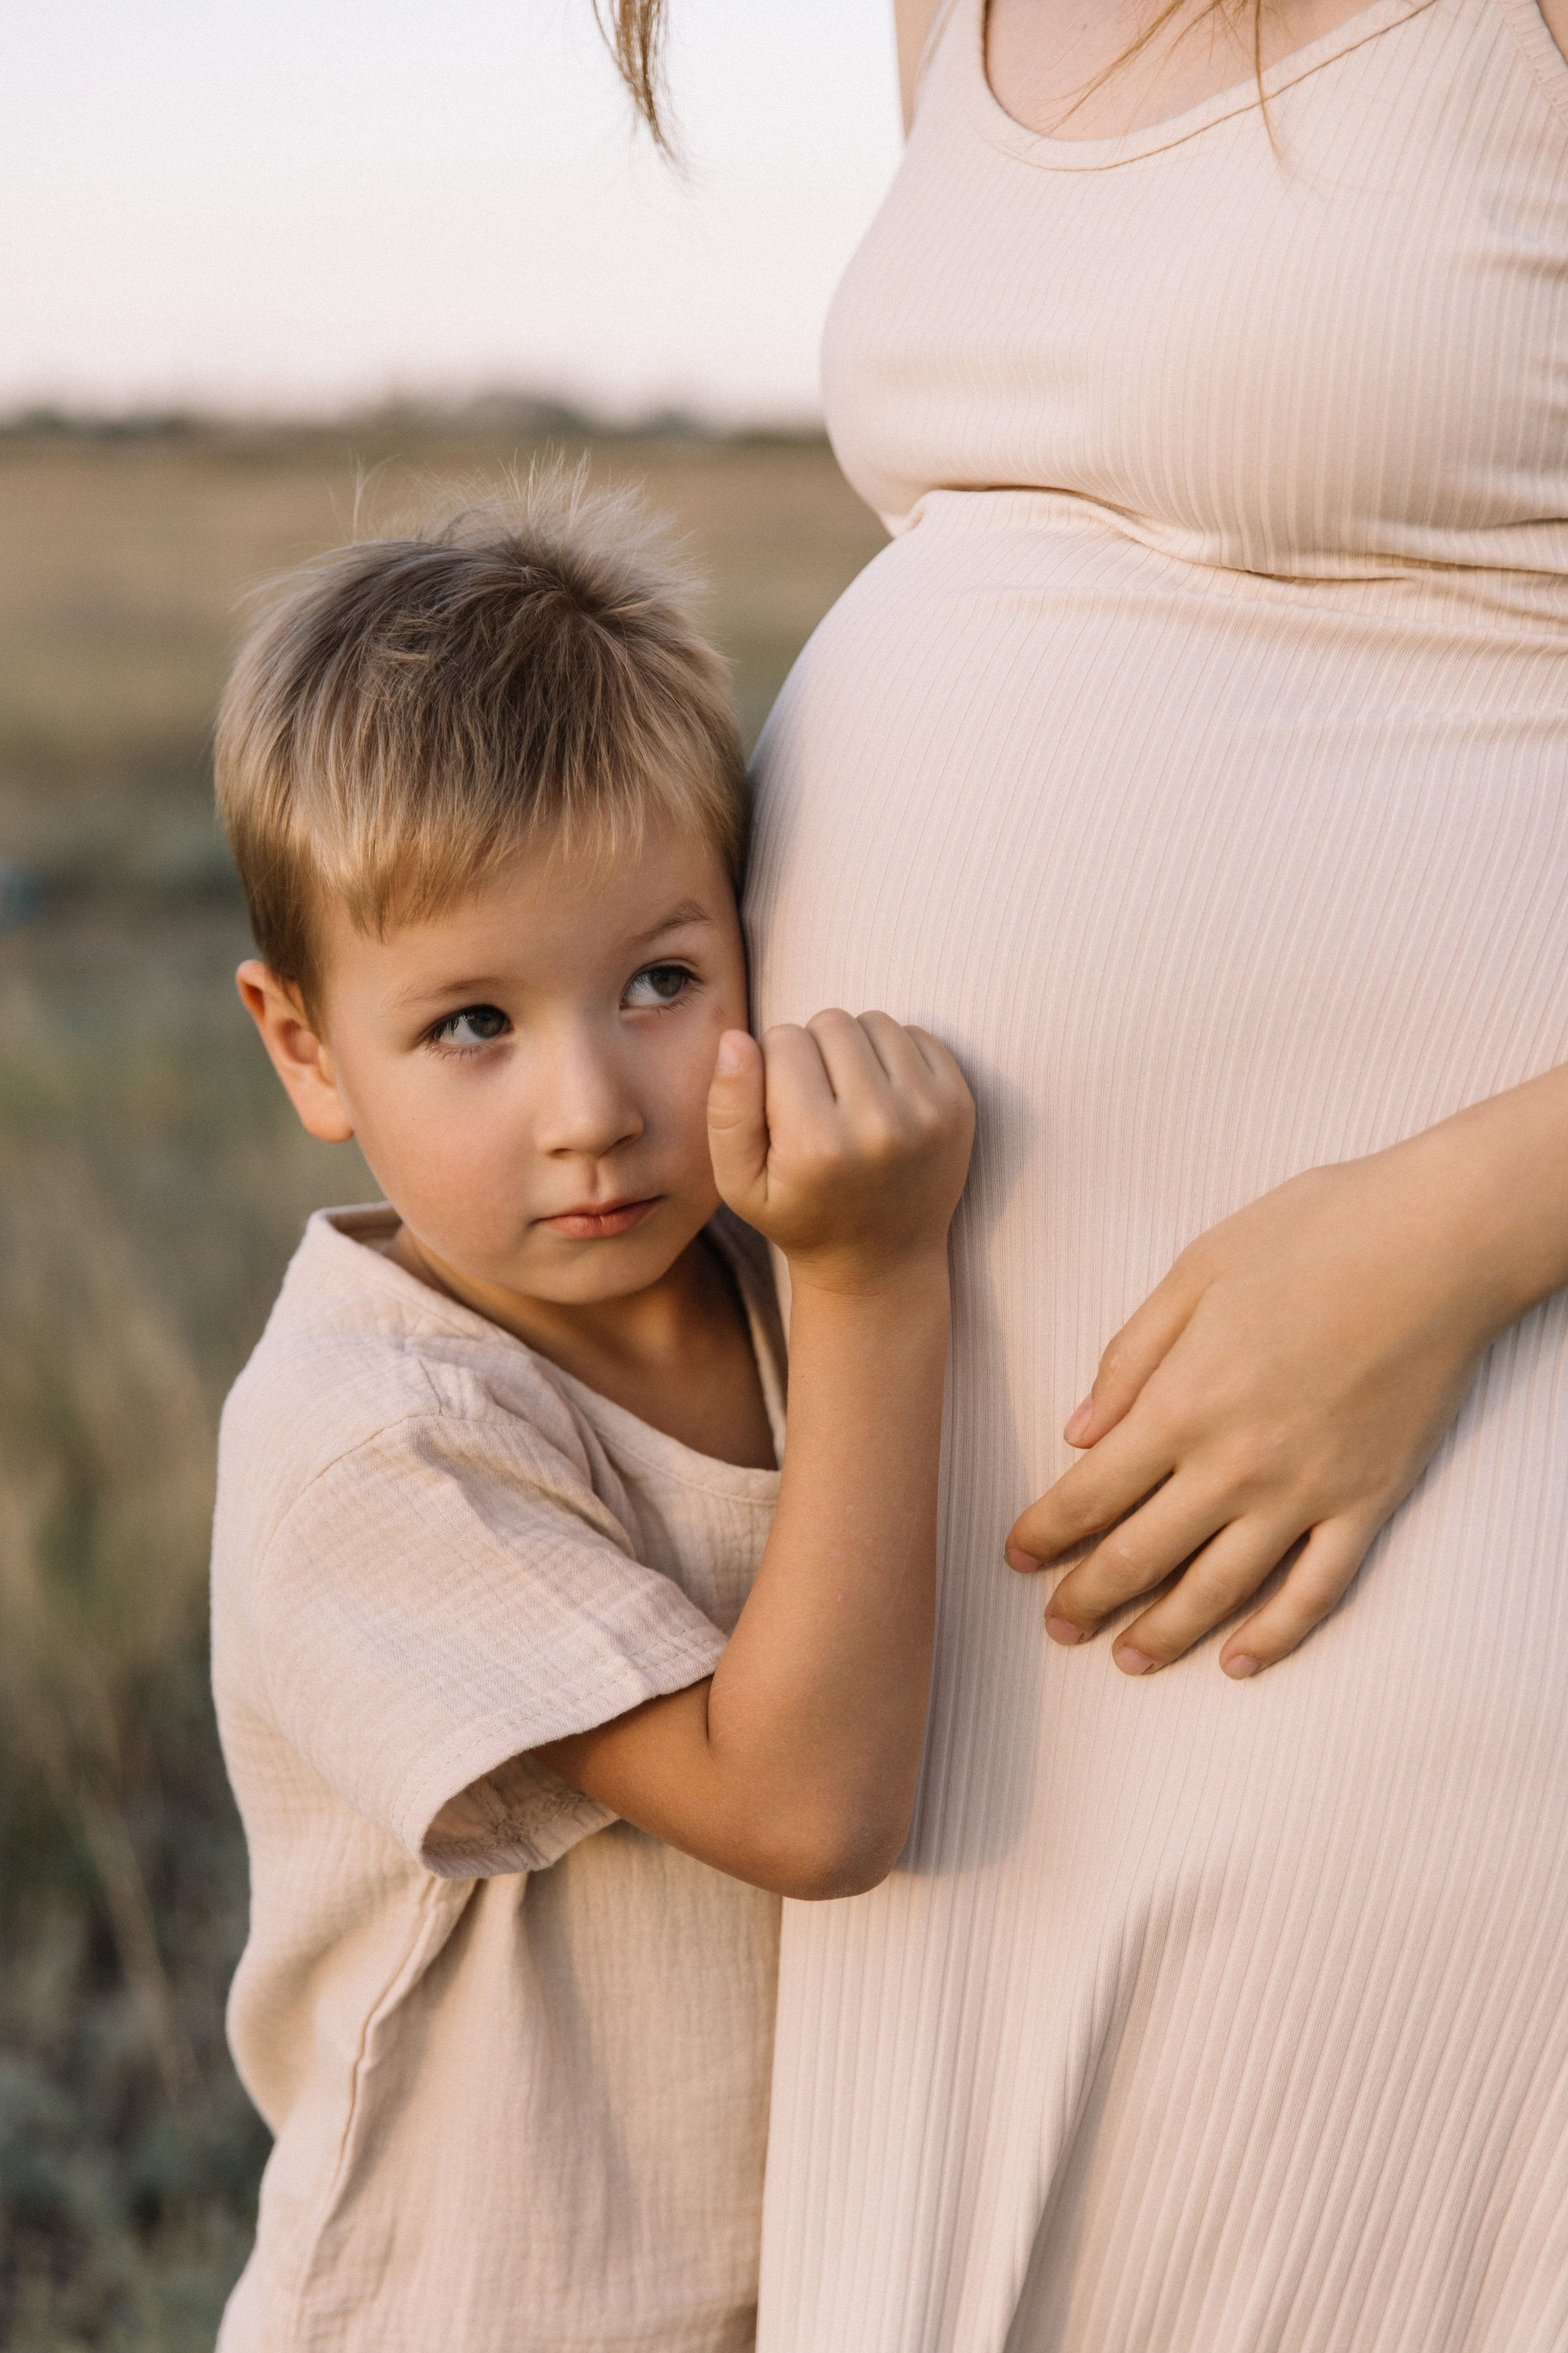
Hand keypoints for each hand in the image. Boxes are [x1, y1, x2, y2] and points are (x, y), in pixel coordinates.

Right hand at [707, 1010, 973, 1290]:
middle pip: (831, 1022)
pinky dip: (895, 1054)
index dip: (772, 1064)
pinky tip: (883, 1096)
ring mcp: (928, 1113)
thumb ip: (727, 1110)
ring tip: (848, 1096)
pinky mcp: (960, 1104)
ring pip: (874, 1021)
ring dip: (855, 1048)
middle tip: (816, 1101)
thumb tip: (736, 1039)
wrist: (881, 1263)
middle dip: (814, 1050)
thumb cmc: (800, 1217)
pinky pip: (917, 1034)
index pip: (783, 1040)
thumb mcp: (739, 1183)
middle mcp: (879, 1125)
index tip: (781, 1106)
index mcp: (817, 1145)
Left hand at [1005, 1113, 1559, 1678]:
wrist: (1435, 1243)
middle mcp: (1235, 1464)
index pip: (1090, 1494)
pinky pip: (1314, 1591)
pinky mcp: (1366, 1503)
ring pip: (1218, 1590)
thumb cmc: (1312, 1238)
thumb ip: (1130, 1358)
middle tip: (1058, 1625)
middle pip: (1140, 1556)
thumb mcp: (1194, 1273)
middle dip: (1088, 1597)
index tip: (1017, 1557)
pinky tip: (1239, 1661)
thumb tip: (1077, 1431)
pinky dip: (1274, 1636)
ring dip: (1164, 1632)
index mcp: (1181, 1403)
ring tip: (1128, 1658)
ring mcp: (1305, 1492)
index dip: (1045, 1534)